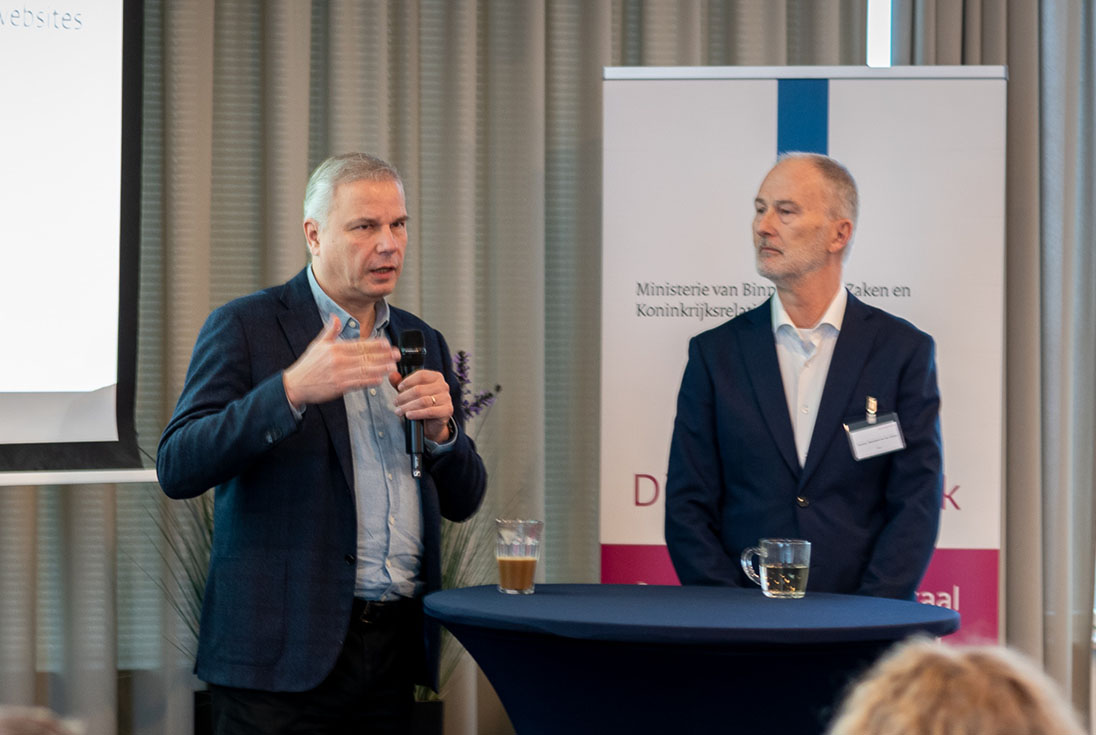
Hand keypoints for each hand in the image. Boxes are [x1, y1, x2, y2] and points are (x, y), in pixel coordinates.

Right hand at [283, 316, 399, 407]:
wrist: (295, 385)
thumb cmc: (308, 365)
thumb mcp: (317, 344)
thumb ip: (330, 331)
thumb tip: (335, 317)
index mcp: (335, 347)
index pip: (360, 344)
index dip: (375, 344)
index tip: (387, 343)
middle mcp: (338, 359)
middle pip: (366, 356)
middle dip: (383, 355)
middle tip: (396, 354)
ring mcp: (339, 373)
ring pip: (365, 369)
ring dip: (381, 368)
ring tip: (393, 366)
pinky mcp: (339, 386)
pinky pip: (358, 382)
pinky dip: (370, 380)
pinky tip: (380, 379)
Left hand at [390, 368, 452, 442]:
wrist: (432, 423)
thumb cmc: (421, 405)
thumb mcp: (410, 392)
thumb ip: (400, 383)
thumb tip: (392, 375)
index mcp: (436, 377)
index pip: (421, 375)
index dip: (408, 381)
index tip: (399, 388)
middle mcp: (443, 385)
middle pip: (420, 389)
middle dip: (404, 397)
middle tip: (396, 403)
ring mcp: (446, 398)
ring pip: (423, 401)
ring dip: (408, 406)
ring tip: (399, 411)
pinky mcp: (447, 410)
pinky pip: (430, 411)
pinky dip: (417, 413)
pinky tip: (408, 415)